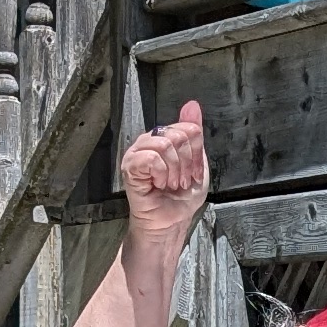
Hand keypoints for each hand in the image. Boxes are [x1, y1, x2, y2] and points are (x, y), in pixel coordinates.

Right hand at [120, 100, 209, 243]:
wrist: (171, 222)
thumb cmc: (180, 197)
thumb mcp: (197, 163)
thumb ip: (195, 134)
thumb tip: (192, 104)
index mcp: (165, 138)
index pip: (189, 128)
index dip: (196, 153)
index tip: (193, 172)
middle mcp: (149, 141)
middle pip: (178, 135)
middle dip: (186, 164)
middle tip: (181, 181)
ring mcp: (137, 152)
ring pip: (164, 144)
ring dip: (174, 170)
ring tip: (170, 184)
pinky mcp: (129, 167)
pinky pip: (150, 158)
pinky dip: (161, 174)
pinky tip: (158, 184)